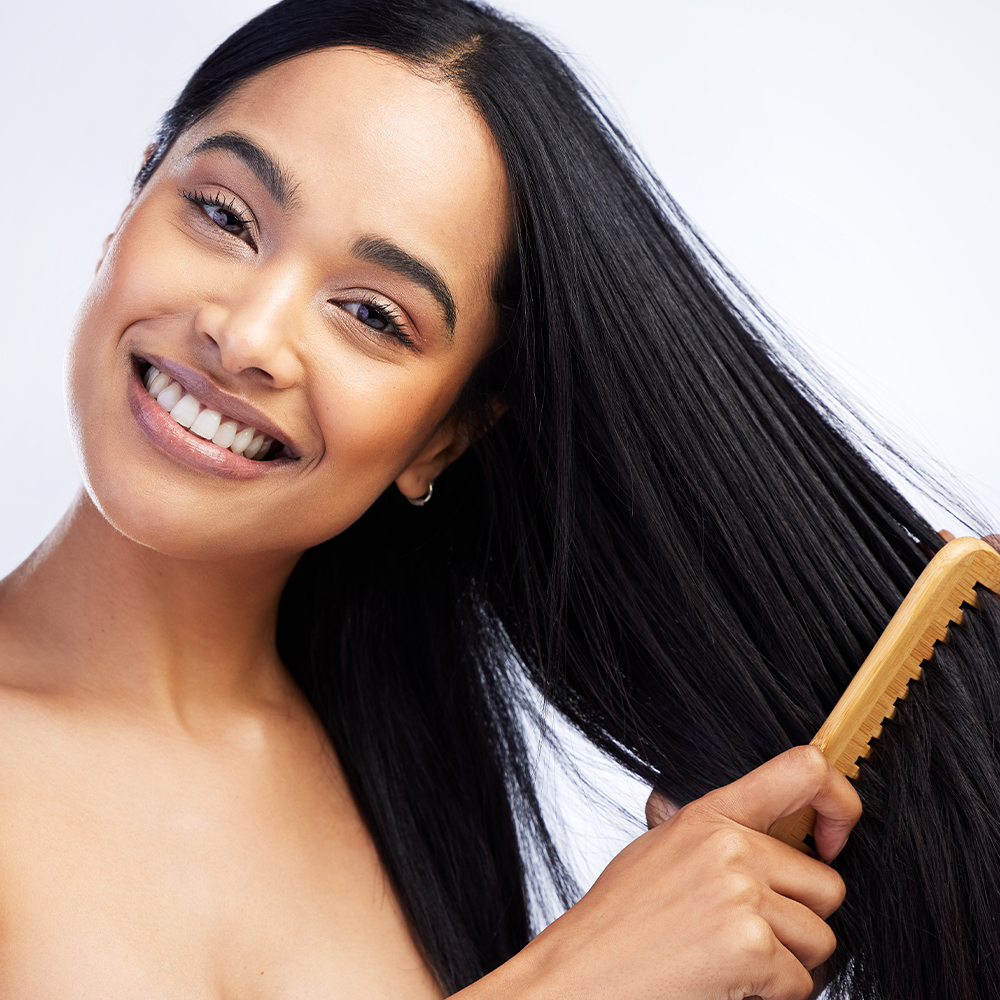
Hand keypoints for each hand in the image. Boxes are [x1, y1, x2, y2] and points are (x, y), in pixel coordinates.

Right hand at [472, 747, 859, 999]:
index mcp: (709, 815)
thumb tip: (778, 848)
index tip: (834, 839)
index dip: (841, 802)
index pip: (804, 770)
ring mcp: (742, 894)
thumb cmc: (617, 923)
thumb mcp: (662, 851)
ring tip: (729, 961)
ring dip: (788, 962)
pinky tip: (725, 983)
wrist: (582, 974)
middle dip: (799, 919)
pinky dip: (772, 994)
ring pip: (820, 938)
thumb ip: (719, 838)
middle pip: (826, 885)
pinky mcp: (751, 946)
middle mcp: (731, 846)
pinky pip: (801, 981)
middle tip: (747, 935)